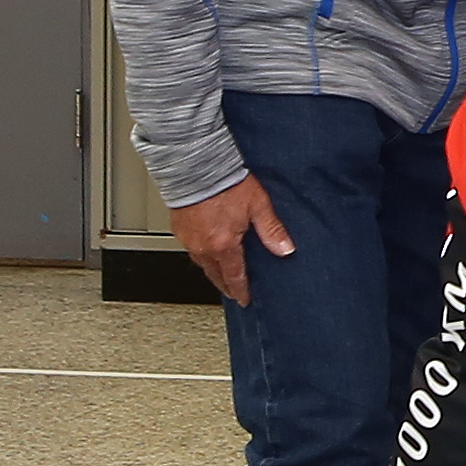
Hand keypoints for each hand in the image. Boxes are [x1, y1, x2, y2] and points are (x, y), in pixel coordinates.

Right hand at [169, 174, 293, 306]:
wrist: (195, 166)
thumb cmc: (224, 182)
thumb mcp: (258, 205)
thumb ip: (272, 229)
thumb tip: (285, 249)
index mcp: (223, 245)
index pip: (234, 277)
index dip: (240, 290)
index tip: (244, 299)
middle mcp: (203, 247)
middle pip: (216, 275)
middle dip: (226, 286)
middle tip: (233, 293)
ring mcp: (189, 239)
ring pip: (202, 264)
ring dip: (213, 272)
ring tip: (222, 275)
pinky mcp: (179, 229)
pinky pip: (192, 250)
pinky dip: (202, 256)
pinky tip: (207, 252)